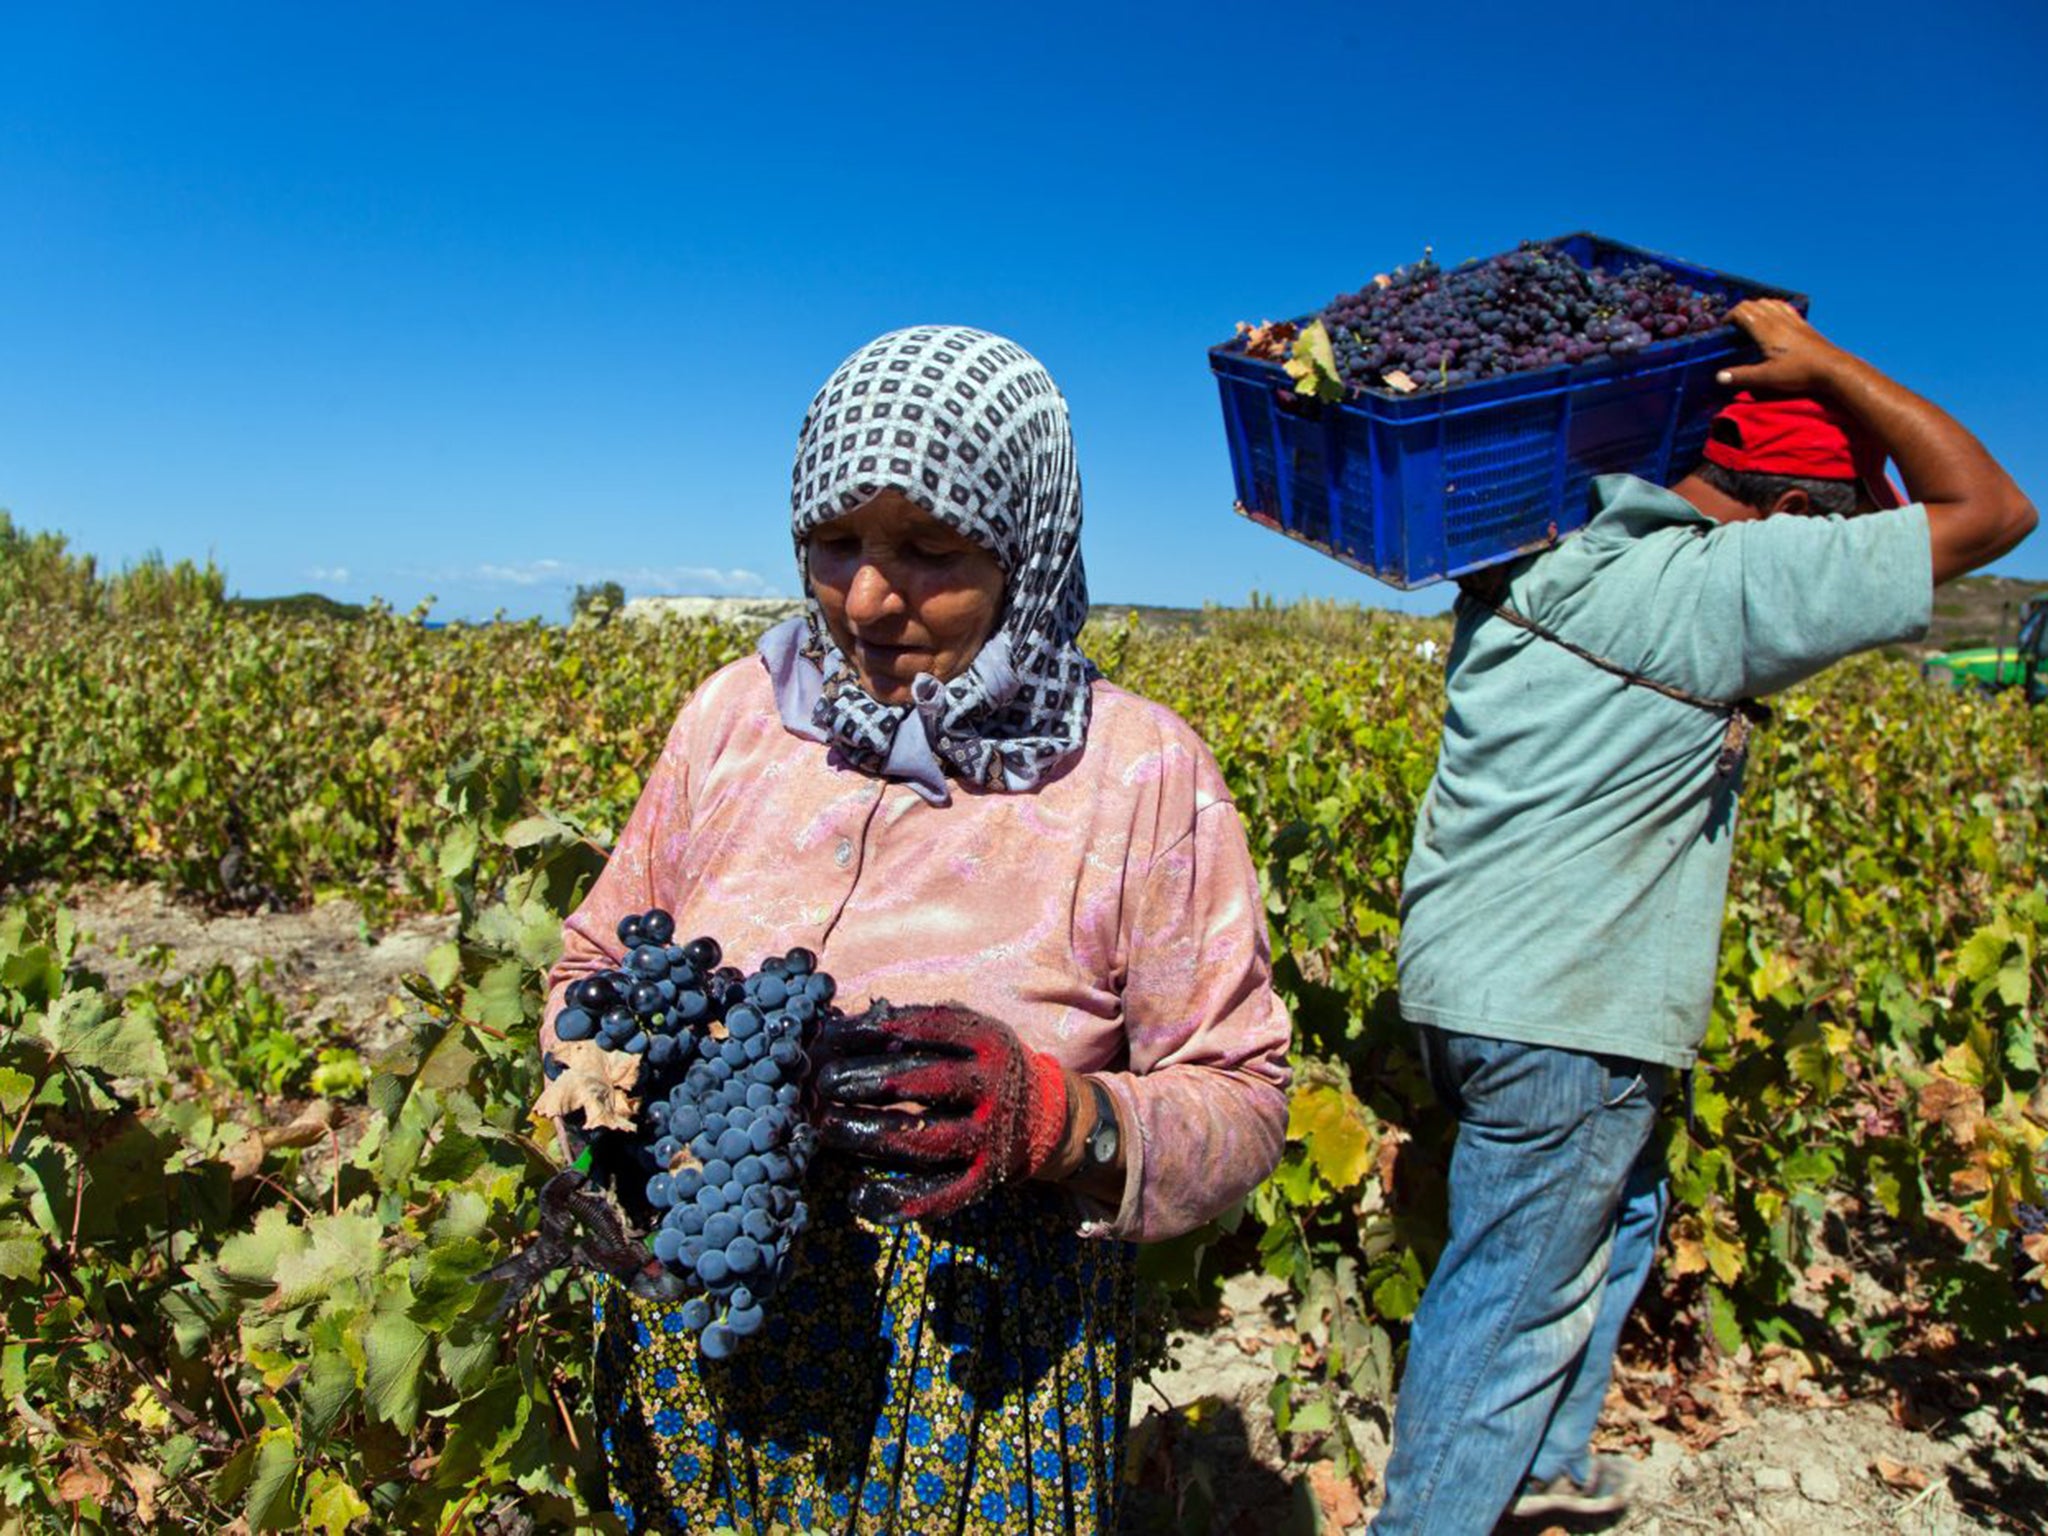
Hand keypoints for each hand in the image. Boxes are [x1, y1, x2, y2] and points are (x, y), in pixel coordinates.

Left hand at [811, 1002, 1070, 1222]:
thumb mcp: (968, 1033)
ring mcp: (992, 1135)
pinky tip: (861, 1196)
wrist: (1045, 1115)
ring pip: (927, 1141)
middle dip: (869, 1081)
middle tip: (824, 1082)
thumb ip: (920, 1028)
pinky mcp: (987, 1178)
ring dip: (872, 1137)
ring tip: (829, 1129)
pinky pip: (942, 1195)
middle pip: (926, 1083)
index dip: (873, 1031)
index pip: (926, 1029)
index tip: (830, 1036)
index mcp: (988, 1042)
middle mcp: (994, 1087)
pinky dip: (900, 1200)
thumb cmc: (983, 1065)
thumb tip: (847, 1026)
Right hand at [1716, 299, 1854, 397]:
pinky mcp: (1803, 324)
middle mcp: (1778, 319)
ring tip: (1750, 321)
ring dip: (1756, 307)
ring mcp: (1792, 320)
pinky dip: (1772, 307)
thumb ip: (1741, 376)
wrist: (1832, 368)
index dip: (1729, 317)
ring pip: (1769, 302)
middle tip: (1733, 327)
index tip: (1722, 329)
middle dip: (1739, 311)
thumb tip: (1718, 377)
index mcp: (1766, 329)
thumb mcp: (1766, 378)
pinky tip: (1773, 317)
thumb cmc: (1798, 372)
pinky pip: (1784, 307)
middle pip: (1754, 304)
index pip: (1742, 311)